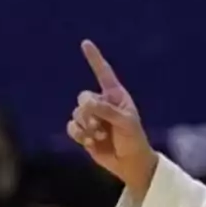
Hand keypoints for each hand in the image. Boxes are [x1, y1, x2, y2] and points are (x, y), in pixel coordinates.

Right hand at [67, 40, 157, 199]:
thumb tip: (86, 103)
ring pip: (76, 113)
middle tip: (101, 125)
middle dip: (89, 112)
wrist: (131, 163)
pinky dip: (79, 134)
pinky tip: (91, 142)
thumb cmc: (134, 140)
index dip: (95, 58)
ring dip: (86, 126)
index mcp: (116, 96)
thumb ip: (107, 110)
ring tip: (100, 135)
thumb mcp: (126, 123)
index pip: (104, 73)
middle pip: (83, 97)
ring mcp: (92, 117)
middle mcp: (103, 103)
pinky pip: (71, 127)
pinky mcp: (84, 132)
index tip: (85, 43)